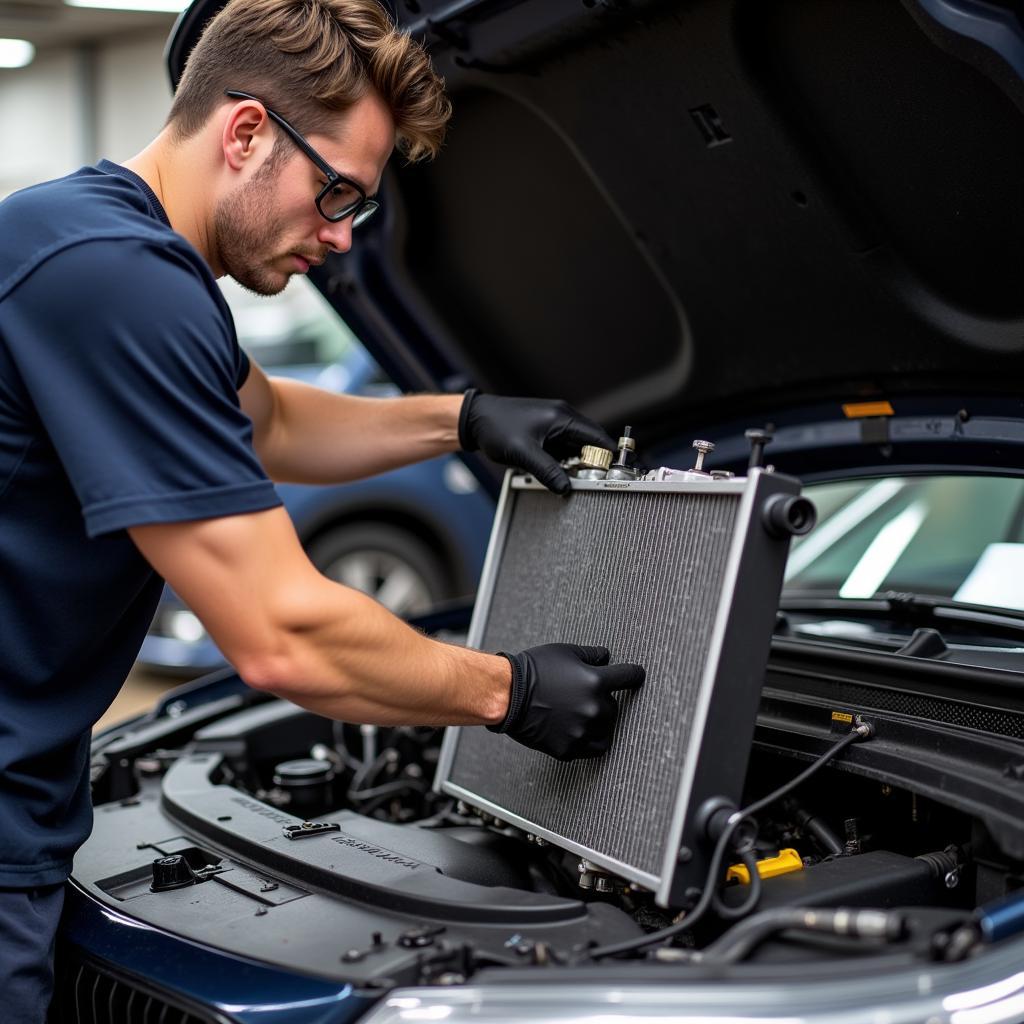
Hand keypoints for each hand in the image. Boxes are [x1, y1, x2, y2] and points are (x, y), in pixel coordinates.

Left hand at [458, 390, 614, 494]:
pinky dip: (563, 460)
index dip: (608, 455)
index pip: (597, 437)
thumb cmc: (497, 427)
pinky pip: (562, 447)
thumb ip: (547, 471)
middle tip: (592, 481)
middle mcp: (562, 417)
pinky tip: (556, 472)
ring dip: (576, 463)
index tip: (615, 472)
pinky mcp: (545, 431)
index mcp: (562, 417)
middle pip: (589, 442)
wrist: (475, 419)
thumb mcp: (524, 454)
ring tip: (571, 478)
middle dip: (592, 462)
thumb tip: (564, 488)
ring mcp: (553, 423)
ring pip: (576, 446)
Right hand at [489, 643, 644, 760]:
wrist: (507, 695)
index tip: (636, 677)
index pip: (630, 677)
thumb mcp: (565, 652)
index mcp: (596, 682)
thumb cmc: (532, 671)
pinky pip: (590, 748)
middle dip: (604, 701)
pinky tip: (575, 730)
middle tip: (584, 696)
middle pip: (615, 707)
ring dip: (598, 723)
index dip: (634, 675)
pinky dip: (586, 740)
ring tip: (580, 715)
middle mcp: (594, 709)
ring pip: (605, 730)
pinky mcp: (569, 749)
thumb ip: (592, 656)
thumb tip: (607, 658)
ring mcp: (582, 731)